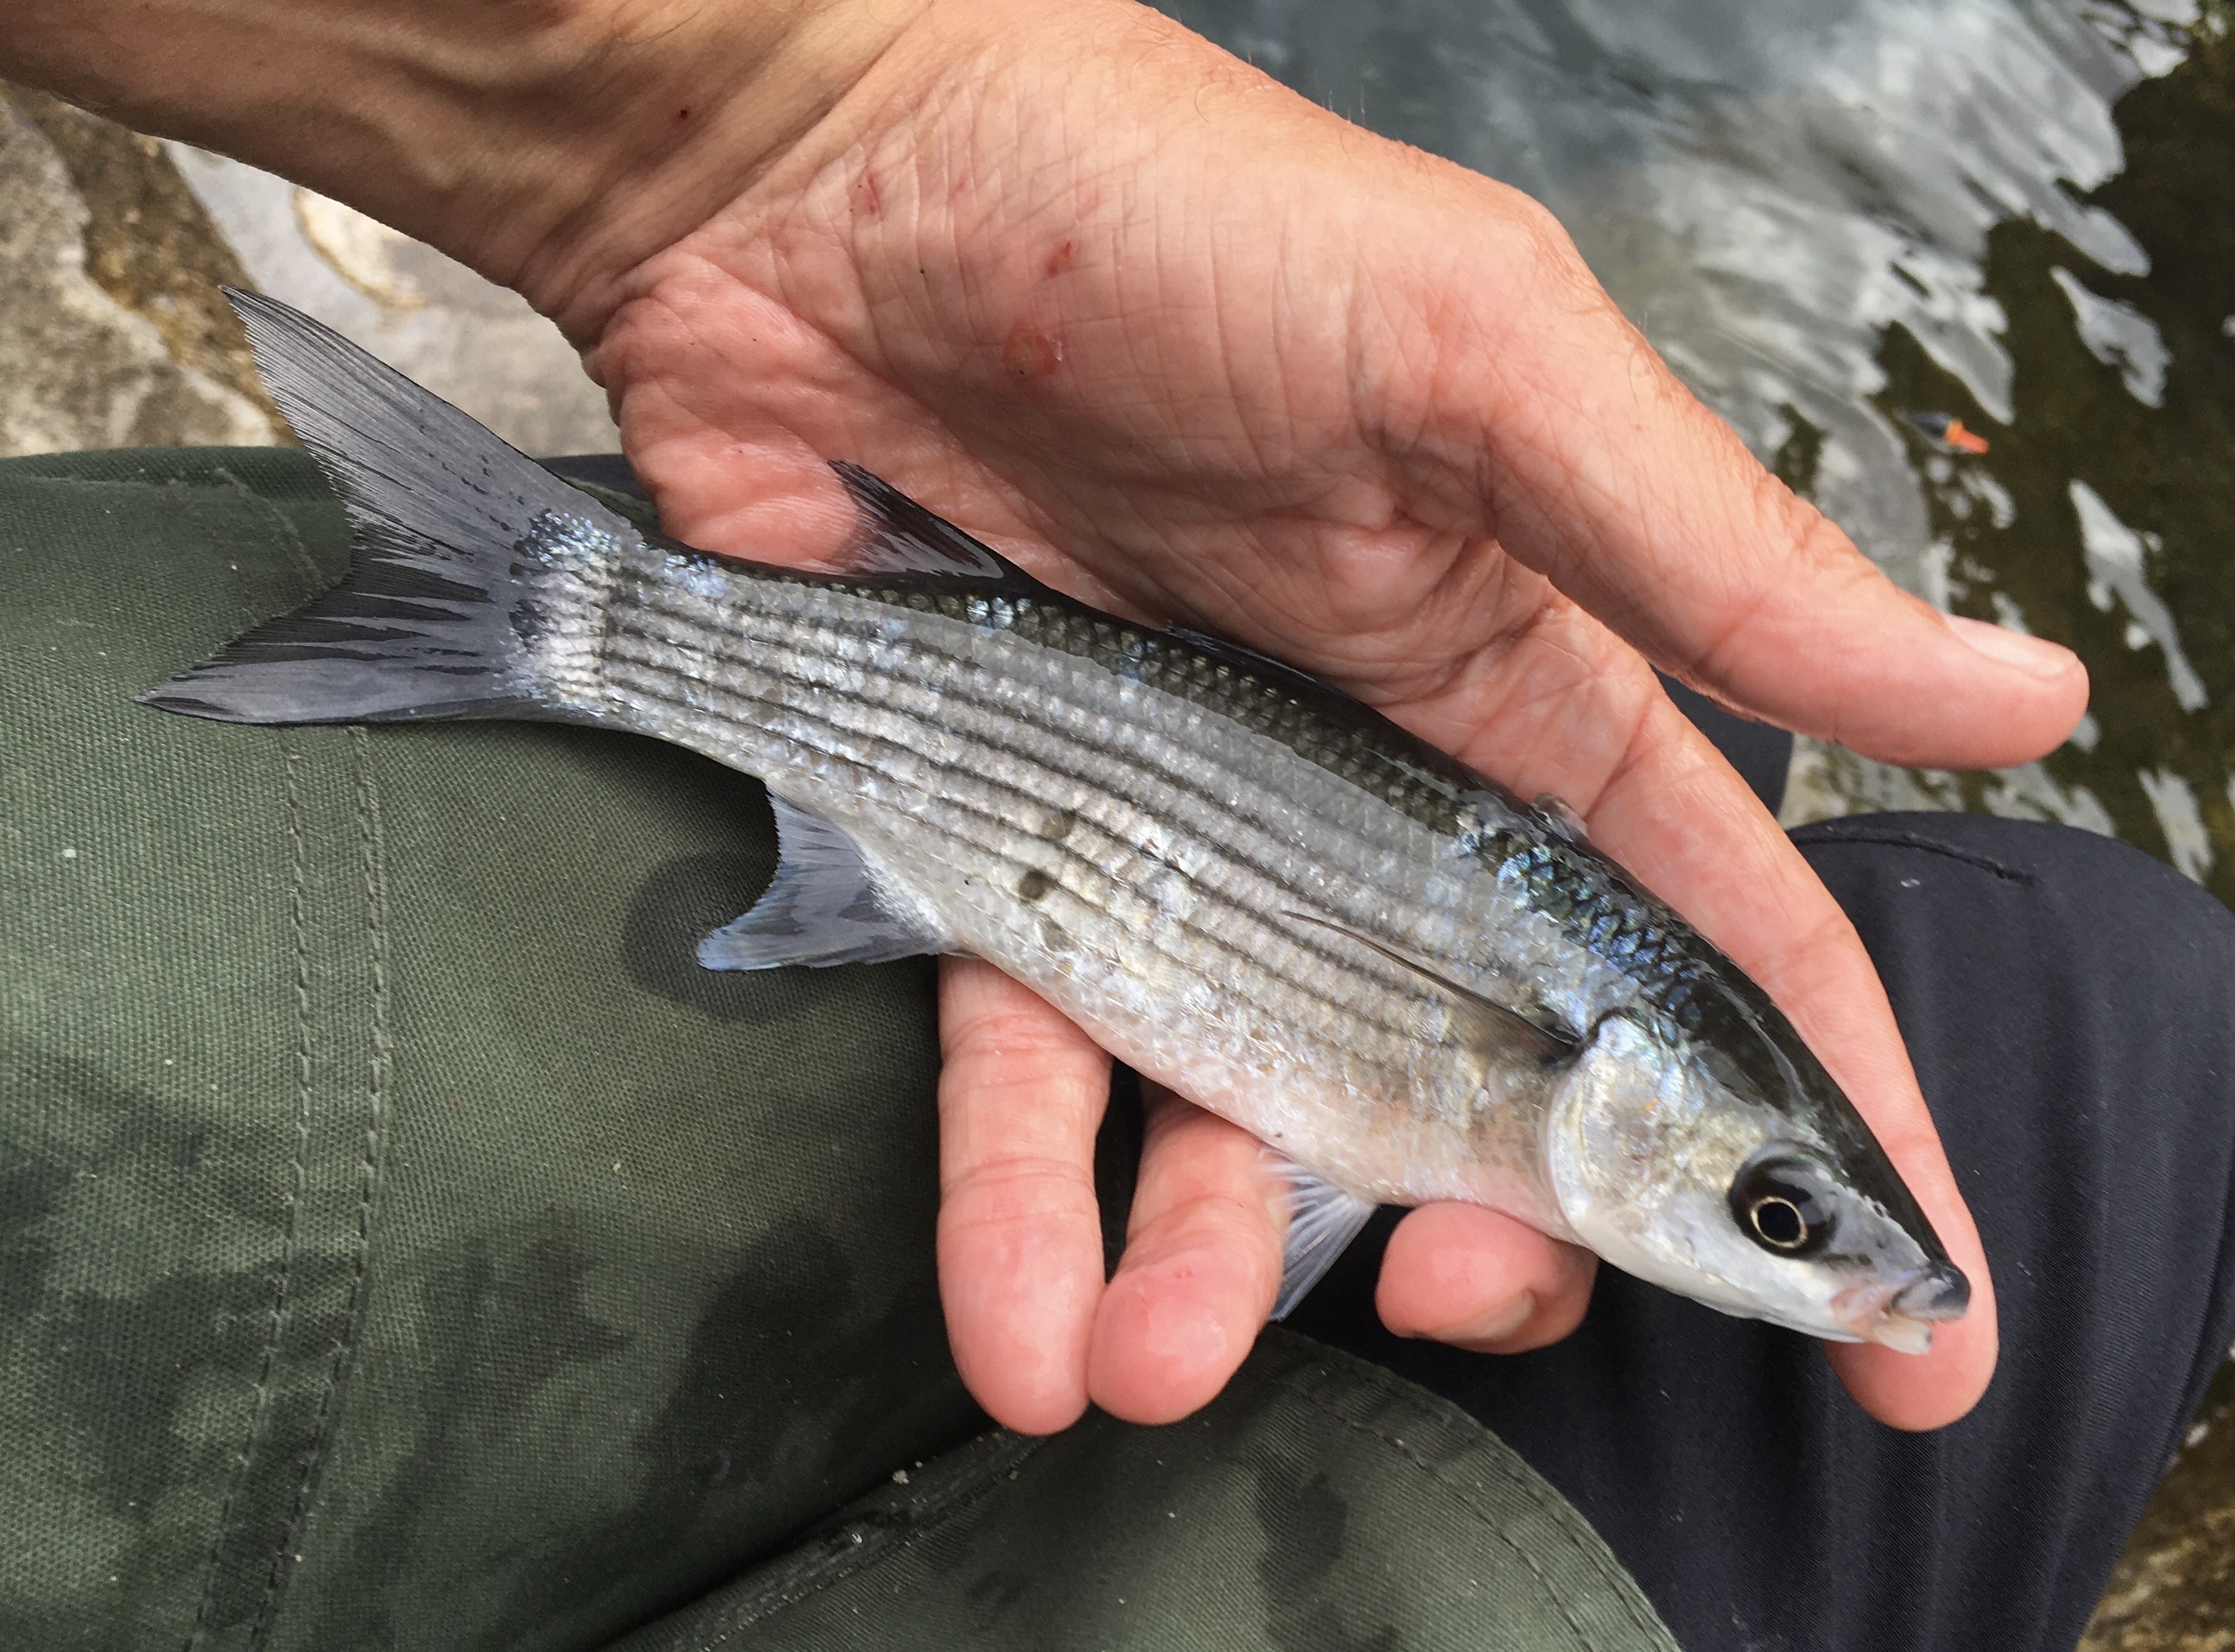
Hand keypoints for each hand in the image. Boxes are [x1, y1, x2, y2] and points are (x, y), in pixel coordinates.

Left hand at [570, 0, 2081, 1432]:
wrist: (824, 192)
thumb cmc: (1170, 223)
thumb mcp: (1476, 357)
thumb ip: (1710, 555)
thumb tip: (2022, 694)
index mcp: (1518, 699)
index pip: (1717, 944)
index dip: (1823, 1138)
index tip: (1908, 1345)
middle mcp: (1364, 805)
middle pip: (1472, 1089)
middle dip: (1486, 1237)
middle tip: (1462, 1311)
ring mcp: (1173, 847)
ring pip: (1228, 1118)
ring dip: (1207, 1270)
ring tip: (1150, 1367)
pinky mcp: (989, 858)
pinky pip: (1018, 1069)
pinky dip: (1014, 1205)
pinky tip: (1020, 1320)